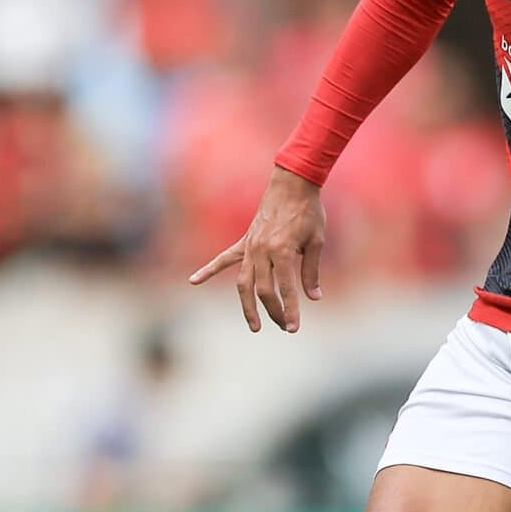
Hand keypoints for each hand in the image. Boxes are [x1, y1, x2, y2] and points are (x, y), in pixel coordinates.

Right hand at [189, 168, 324, 333]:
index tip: (294, 328)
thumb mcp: (317, 241)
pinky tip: (194, 281)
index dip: (290, 310)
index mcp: (282, 251)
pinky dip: (209, 270)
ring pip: (243, 283)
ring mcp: (250, 246)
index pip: (285, 289)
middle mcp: (262, 251)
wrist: (292, 183)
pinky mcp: (245, 241)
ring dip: (247, 306)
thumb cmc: (308, 212)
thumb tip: (313, 298)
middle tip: (284, 326)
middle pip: (262, 291)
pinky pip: (224, 258)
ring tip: (255, 326)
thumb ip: (311, 271)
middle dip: (274, 311)